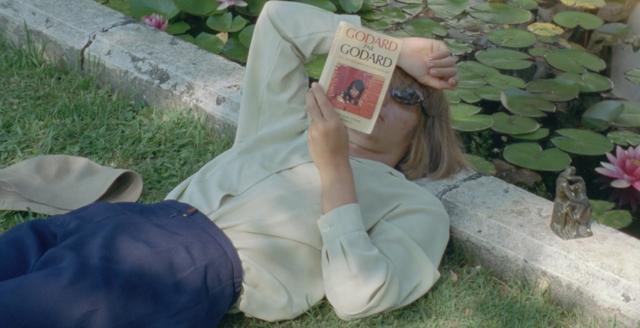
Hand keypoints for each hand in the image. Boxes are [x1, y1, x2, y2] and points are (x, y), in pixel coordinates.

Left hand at [306, 82, 356, 212]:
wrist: (333, 166)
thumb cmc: (342, 149)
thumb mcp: (343, 131)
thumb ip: (335, 120)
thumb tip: (328, 108)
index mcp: (333, 122)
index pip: (324, 103)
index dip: (318, 92)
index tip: (315, 84)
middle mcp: (321, 125)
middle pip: (312, 106)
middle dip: (310, 96)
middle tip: (309, 89)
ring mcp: (313, 131)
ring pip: (311, 116)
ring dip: (312, 109)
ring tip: (312, 102)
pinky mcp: (308, 137)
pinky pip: (311, 125)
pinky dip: (313, 121)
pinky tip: (316, 122)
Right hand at [397, 37, 457, 89]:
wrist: (404, 53)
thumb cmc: (413, 67)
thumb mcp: (425, 79)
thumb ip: (438, 84)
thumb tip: (453, 86)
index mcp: (441, 75)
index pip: (454, 79)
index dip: (455, 80)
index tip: (451, 81)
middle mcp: (444, 66)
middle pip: (453, 70)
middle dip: (443, 71)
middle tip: (431, 71)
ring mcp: (444, 56)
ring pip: (451, 61)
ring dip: (440, 64)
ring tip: (428, 63)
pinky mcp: (441, 46)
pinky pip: (447, 52)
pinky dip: (439, 56)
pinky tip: (429, 56)